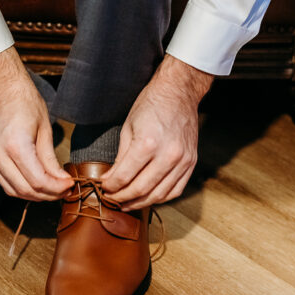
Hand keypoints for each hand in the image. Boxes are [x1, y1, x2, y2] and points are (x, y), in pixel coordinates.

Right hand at [0, 48, 72, 199]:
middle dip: (48, 195)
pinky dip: (21, 188)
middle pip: (25, 190)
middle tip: (64, 191)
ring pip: (13, 191)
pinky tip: (37, 184)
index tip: (70, 185)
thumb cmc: (25, 101)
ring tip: (53, 190)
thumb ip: (51, 159)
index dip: (57, 188)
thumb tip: (62, 181)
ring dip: (34, 195)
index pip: (38, 181)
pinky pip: (5, 182)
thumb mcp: (45, 129)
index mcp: (15, 145)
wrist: (2, 87)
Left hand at [101, 56, 212, 209]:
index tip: (103, 188)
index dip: (110, 187)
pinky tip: (148, 197)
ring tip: (127, 203)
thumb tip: (110, 179)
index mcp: (147, 144)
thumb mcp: (128, 128)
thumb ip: (121, 157)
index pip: (124, 177)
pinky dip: (161, 198)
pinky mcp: (191, 162)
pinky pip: (176, 190)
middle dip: (123, 198)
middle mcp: (167, 155)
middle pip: (141, 189)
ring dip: (141, 203)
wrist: (179, 92)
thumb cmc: (151, 105)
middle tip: (112, 199)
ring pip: (159, 194)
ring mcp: (182, 160)